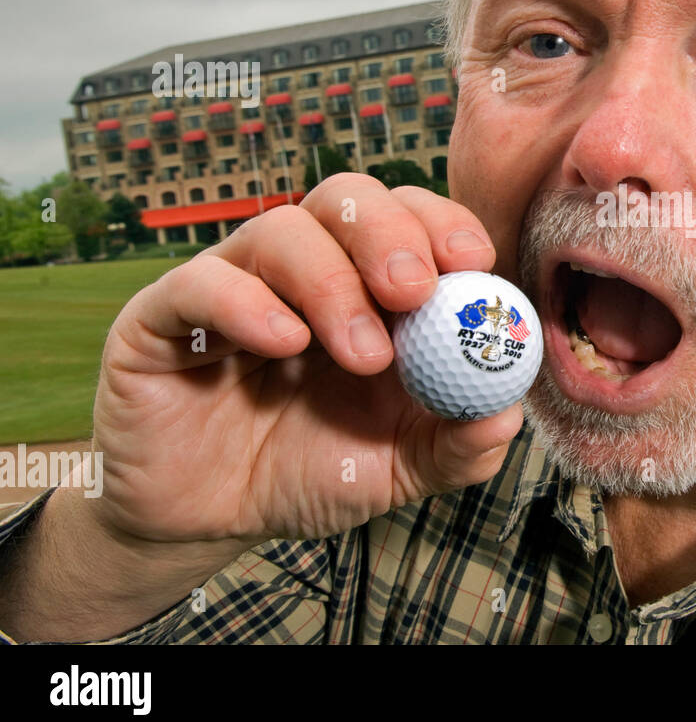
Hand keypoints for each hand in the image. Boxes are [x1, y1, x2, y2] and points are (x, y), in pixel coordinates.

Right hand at [90, 174, 522, 545]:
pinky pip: (199, 282)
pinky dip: (247, 304)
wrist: (208, 522)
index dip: (443, 225)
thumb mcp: (400, 468)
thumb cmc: (311, 474)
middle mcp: (303, 270)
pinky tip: (285, 345)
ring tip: (364, 355)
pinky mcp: (163, 318)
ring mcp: (232, 285)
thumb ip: (457, 444)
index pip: (409, 218)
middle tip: (416, 290)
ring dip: (332, 283)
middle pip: (346, 198)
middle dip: (390, 233)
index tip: (475, 261)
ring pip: (280, 230)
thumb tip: (506, 413)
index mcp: (368, 288)